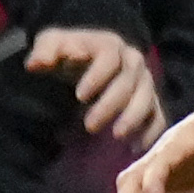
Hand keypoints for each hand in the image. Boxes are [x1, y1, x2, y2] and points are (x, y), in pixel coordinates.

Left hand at [25, 26, 164, 144]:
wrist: (86, 60)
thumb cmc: (67, 53)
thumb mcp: (51, 45)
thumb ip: (44, 51)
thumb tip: (36, 64)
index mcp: (110, 46)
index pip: (109, 58)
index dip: (97, 76)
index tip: (79, 96)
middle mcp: (133, 62)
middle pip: (129, 82)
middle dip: (111, 104)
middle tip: (90, 126)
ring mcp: (145, 82)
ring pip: (147, 99)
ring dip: (134, 118)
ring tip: (117, 136)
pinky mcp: (151, 101)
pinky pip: (158, 116)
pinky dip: (151, 132)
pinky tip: (136, 147)